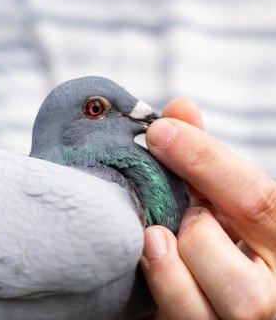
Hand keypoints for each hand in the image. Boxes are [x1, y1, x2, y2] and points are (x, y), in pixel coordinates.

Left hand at [141, 98, 275, 318]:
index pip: (256, 200)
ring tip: (161, 241)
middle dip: (192, 225)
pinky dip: (156, 288)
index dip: (203, 159)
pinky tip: (151, 263)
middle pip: (223, 254)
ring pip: (201, 300)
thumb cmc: (236, 248)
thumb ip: (211, 163)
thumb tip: (179, 108)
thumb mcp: (234, 207)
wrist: (242, 301)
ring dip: (169, 261)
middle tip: (185, 215)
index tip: (160, 130)